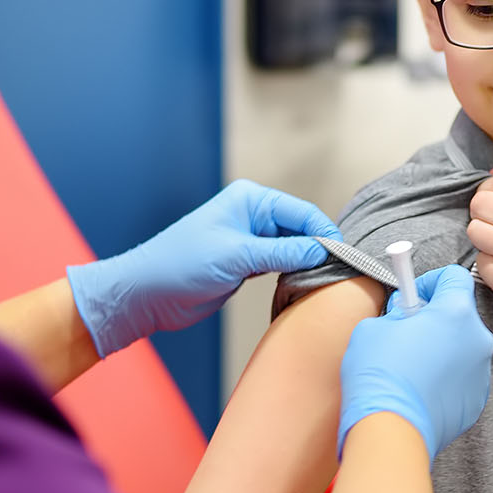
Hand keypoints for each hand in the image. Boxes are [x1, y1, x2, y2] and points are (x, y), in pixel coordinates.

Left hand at [68, 179, 339, 355]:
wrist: (149, 293)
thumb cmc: (182, 264)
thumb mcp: (237, 256)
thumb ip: (282, 253)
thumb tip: (322, 251)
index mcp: (250, 199)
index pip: (301, 212)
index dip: (324, 232)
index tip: (344, 255)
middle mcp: (253, 215)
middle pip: (301, 229)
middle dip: (319, 248)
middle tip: (340, 272)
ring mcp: (251, 240)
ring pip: (294, 248)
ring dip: (307, 263)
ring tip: (326, 280)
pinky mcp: (247, 263)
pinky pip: (281, 264)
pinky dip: (294, 273)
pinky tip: (305, 285)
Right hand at [338, 265, 492, 459]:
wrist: (391, 431)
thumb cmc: (380, 375)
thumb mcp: (374, 326)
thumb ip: (397, 314)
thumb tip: (404, 320)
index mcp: (455, 313)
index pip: (454, 277)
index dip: (429, 282)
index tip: (411, 297)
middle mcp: (477, 340)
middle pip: (459, 314)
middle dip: (433, 318)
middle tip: (404, 332)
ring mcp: (480, 373)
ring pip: (461, 347)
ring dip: (440, 348)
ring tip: (409, 366)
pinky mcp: (476, 401)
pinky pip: (461, 377)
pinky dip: (444, 377)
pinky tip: (418, 388)